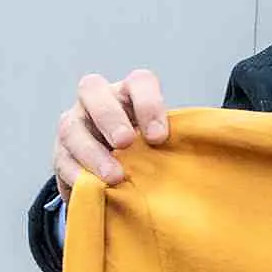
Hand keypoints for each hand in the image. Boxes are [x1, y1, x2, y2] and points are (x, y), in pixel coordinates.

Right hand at [53, 69, 168, 204]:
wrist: (115, 178)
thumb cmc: (147, 157)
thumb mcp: (163, 147)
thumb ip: (178, 144)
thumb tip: (211, 153)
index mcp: (128, 93)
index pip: (138, 82)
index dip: (149, 104)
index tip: (160, 136)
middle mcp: (96, 102)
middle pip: (92, 90)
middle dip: (109, 116)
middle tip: (126, 142)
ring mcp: (74, 126)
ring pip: (71, 127)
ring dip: (93, 152)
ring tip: (115, 176)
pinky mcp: (61, 155)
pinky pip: (62, 161)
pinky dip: (77, 175)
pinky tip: (94, 189)